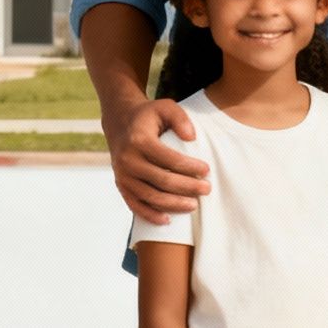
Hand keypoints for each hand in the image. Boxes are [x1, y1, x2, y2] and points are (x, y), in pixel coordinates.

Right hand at [105, 96, 208, 221]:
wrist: (120, 122)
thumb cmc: (149, 115)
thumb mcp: (165, 106)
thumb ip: (180, 118)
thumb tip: (192, 138)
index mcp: (139, 140)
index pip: (169, 159)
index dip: (190, 167)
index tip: (207, 170)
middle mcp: (128, 160)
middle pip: (162, 180)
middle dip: (187, 187)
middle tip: (207, 189)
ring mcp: (122, 175)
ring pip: (150, 196)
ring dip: (173, 204)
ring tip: (194, 205)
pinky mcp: (121, 185)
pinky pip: (135, 205)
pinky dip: (150, 215)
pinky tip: (168, 220)